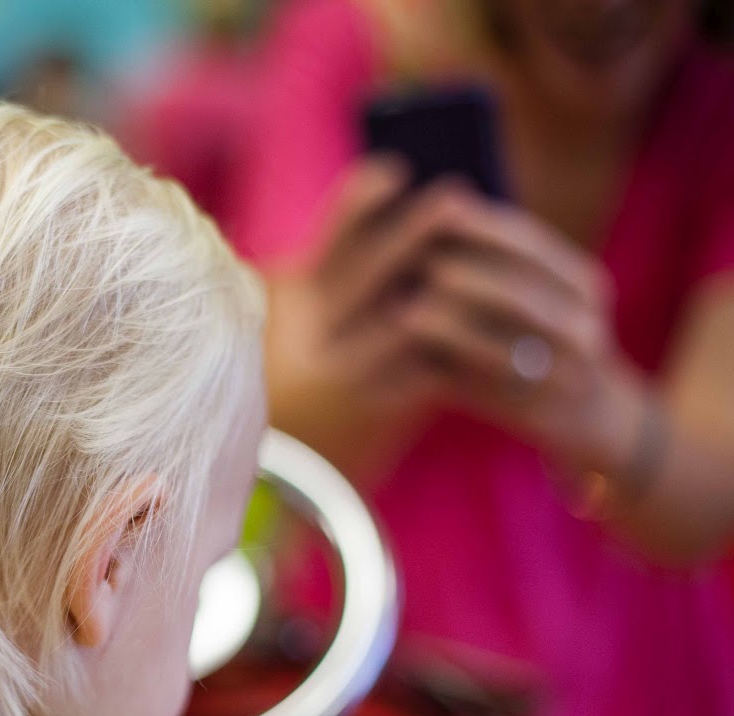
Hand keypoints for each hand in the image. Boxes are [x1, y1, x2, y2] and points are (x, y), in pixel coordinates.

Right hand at [265, 159, 478, 477]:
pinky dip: (468, 348)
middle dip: (415, 227)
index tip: (394, 171)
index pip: (317, 244)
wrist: (288, 474)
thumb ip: (333, 278)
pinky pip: (433, 369)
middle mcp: (309, 335)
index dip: (356, 205)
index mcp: (287, 306)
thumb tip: (407, 220)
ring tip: (494, 266)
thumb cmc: (297, 382)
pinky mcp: (374, 411)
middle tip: (456, 196)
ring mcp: (341, 373)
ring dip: (458, 287)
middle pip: (371, 267)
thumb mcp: (296, 324)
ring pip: (411, 317)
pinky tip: (499, 334)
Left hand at [395, 186, 637, 473]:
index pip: (531, 244)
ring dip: (455, 327)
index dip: (482, 226)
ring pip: (511, 344)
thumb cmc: (540, 342)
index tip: (435, 207)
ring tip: (404, 312)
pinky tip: (416, 364)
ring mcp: (572, 371)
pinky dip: (456, 375)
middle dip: (468, 273)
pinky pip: (497, 392)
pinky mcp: (548, 412)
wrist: (590, 415)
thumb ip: (494, 263)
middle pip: (522, 291)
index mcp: (581, 283)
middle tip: (416, 260)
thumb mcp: (536, 296)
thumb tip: (434, 211)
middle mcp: (584, 323)